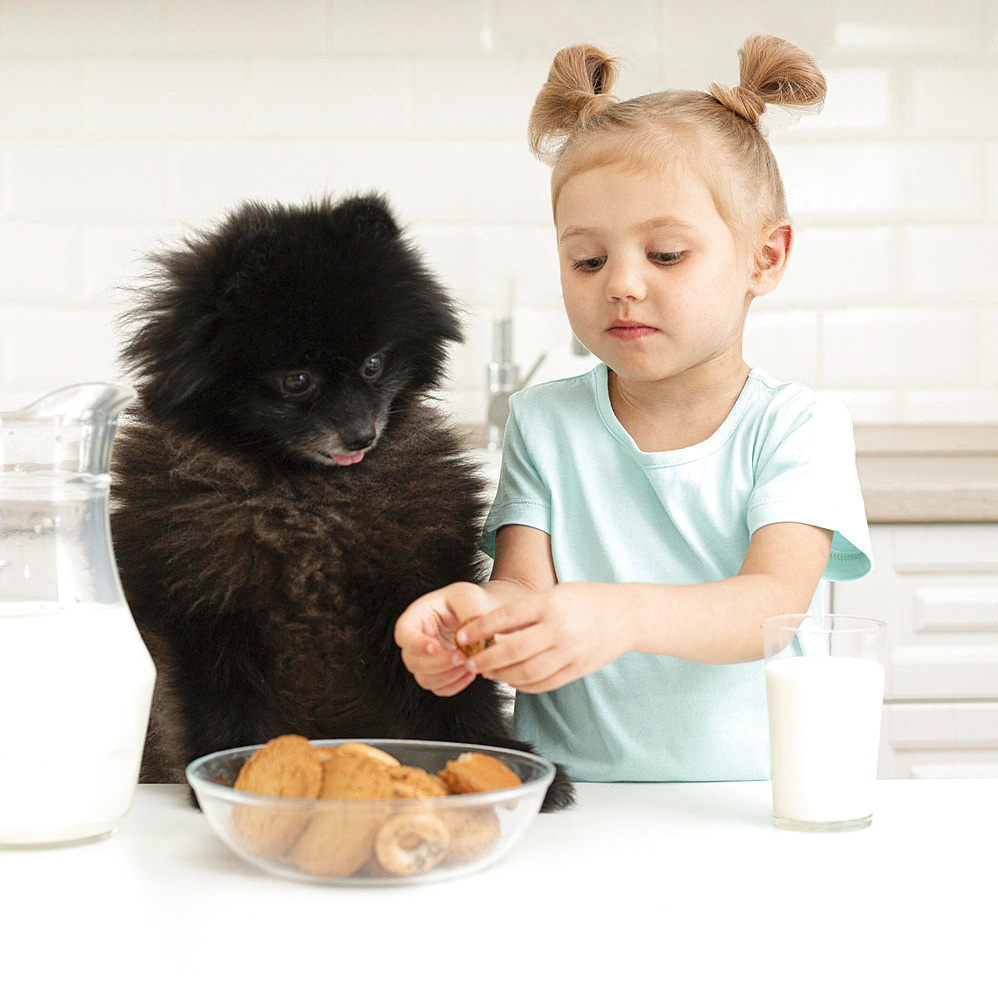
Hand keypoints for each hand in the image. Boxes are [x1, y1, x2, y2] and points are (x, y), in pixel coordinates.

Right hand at [394, 582, 495, 695]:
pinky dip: (455, 685)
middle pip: (412, 661)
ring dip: (447, 676)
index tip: (436, 646)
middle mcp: (417, 640)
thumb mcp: (468, 596)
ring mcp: (426, 660)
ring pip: (424, 679)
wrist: (481, 614)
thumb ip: (467, 611)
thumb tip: (465, 637)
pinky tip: (471, 673)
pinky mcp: (438, 674)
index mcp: (417, 617)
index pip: (404, 633)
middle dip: (438, 663)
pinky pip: (440, 689)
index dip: (415, 644)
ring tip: (470, 664)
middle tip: (462, 657)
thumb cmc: (469, 601)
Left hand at [455, 582, 631, 693]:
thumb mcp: (555, 593)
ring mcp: (570, 652)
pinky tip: (512, 680)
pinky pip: (544, 683)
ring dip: (502, 675)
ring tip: (489, 673)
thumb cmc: (586, 600)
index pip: (505, 618)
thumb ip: (526, 610)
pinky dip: (524, 685)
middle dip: (485, 659)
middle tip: (470, 662)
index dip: (479, 629)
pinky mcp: (578, 669)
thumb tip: (490, 628)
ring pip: (526, 672)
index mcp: (549, 603)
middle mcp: (558, 628)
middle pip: (511, 650)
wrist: (627, 614)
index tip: (462, 636)